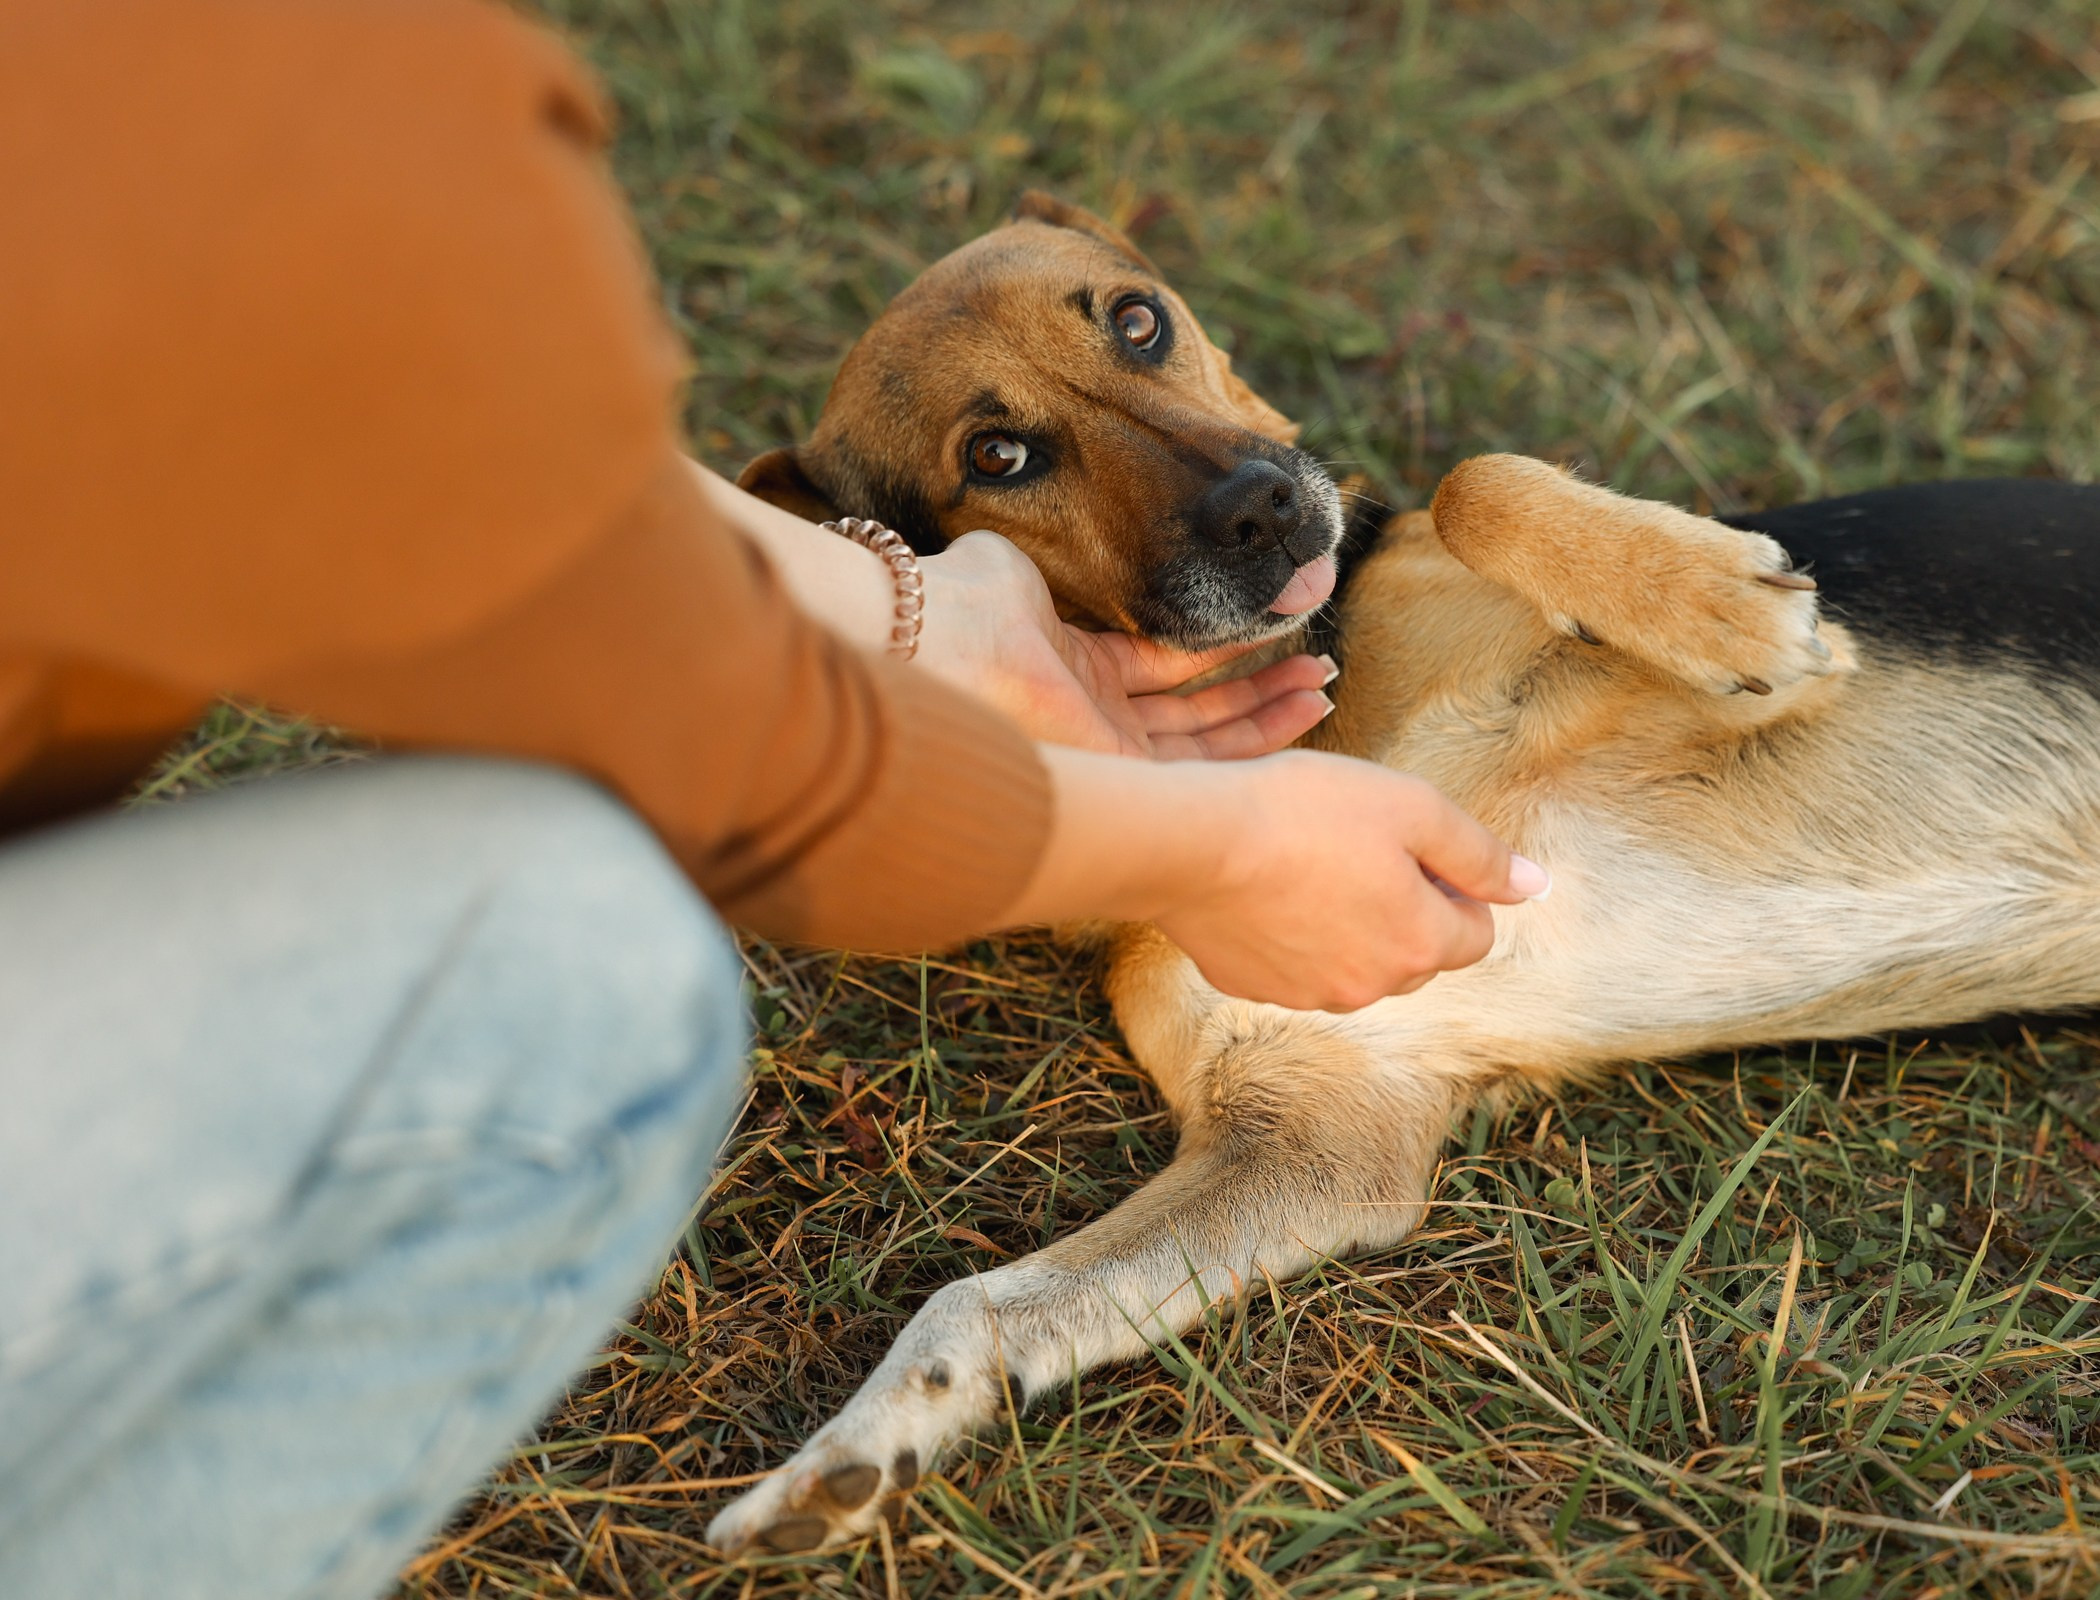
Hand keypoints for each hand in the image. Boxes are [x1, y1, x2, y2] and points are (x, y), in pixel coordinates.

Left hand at [915, 530, 1333, 758]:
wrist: (945, 639)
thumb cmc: (966, 601)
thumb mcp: (1009, 570)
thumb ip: (1032, 568)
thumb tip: (1020, 550)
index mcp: (1071, 672)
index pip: (1160, 672)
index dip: (1217, 654)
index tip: (1268, 630)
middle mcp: (1094, 719)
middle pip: (1193, 716)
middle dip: (1258, 694)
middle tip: (1317, 672)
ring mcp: (1110, 751)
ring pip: (1209, 741)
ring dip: (1271, 712)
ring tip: (1323, 686)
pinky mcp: (1123, 771)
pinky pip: (1206, 760)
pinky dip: (1261, 733)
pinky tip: (1304, 704)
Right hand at [1012, 747, 1550, 1011]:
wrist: (1192, 842)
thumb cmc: (1303, 812)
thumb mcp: (1410, 808)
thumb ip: (1480, 853)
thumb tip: (1534, 886)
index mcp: (1421, 944)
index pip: (1476, 932)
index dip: (1454, 883)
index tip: (1412, 844)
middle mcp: (1372, 986)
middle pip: (1417, 954)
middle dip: (1405, 910)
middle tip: (1361, 847)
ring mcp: (1308, 995)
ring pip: (1355, 964)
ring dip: (1349, 925)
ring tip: (1310, 864)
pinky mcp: (1253, 987)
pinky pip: (1295, 965)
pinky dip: (1293, 935)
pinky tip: (1268, 889)